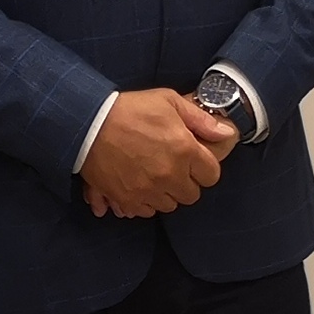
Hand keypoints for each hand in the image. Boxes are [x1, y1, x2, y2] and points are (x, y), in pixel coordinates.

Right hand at [80, 90, 239, 217]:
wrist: (88, 124)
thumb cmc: (129, 109)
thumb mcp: (169, 101)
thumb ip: (200, 120)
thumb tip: (225, 132)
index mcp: (184, 150)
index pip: (212, 175)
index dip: (204, 167)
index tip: (194, 160)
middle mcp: (170, 175)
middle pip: (192, 194)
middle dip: (186, 182)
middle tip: (173, 167)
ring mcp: (148, 190)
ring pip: (170, 205)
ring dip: (166, 193)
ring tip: (154, 175)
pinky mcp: (128, 199)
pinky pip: (146, 211)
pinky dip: (145, 202)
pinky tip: (139, 185)